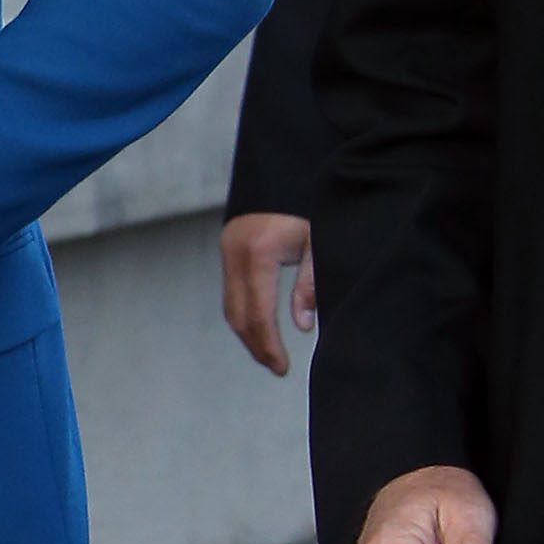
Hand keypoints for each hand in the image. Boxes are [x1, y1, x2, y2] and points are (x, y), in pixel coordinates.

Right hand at [220, 211, 315, 376]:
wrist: (283, 175)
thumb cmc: (306, 208)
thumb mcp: (316, 244)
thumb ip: (309, 285)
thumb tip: (302, 327)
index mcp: (259, 254)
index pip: (260, 314)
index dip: (270, 345)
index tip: (282, 367)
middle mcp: (236, 256)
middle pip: (239, 317)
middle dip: (257, 346)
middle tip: (277, 368)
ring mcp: (227, 254)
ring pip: (230, 309)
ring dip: (248, 335)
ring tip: (269, 354)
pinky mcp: (228, 253)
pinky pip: (230, 295)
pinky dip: (243, 317)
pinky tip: (259, 329)